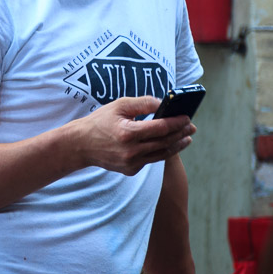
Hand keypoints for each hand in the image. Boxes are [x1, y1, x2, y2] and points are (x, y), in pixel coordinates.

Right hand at [69, 96, 194, 174]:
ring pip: (162, 154)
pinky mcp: (131, 170)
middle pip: (165, 142)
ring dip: (177, 145)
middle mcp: (131, 151)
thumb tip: (163, 104)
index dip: (176, 122)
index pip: (161, 127)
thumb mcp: (118, 106)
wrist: (81, 145)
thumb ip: (142, 103)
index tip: (187, 117)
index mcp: (128, 133)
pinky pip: (151, 160)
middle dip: (180, 133)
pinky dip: (161, 152)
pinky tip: (167, 145)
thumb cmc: (99, 122)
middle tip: (191, 126)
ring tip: (186, 138)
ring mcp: (132, 163)